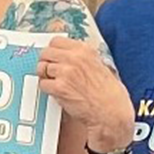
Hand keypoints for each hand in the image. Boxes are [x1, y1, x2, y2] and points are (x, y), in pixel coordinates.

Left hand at [38, 38, 135, 153]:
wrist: (111, 112)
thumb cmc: (109, 93)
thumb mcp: (99, 65)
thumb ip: (81, 58)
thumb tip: (64, 54)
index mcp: (85, 51)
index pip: (56, 41)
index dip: (52, 50)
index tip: (53, 57)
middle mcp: (75, 58)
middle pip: (46, 53)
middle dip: (46, 62)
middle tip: (50, 72)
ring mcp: (66, 72)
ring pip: (42, 69)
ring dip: (46, 77)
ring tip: (57, 84)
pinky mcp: (60, 87)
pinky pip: (43, 84)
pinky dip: (47, 89)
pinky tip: (58, 93)